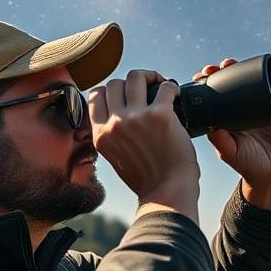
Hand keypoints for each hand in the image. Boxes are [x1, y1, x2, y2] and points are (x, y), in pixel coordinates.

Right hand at [89, 70, 199, 223]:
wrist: (167, 193)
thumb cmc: (146, 178)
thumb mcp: (114, 156)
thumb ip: (111, 134)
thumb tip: (117, 112)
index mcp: (101, 134)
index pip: (95, 94)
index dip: (111, 90)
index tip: (126, 95)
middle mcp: (114, 124)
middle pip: (115, 83)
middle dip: (131, 83)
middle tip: (147, 89)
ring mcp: (136, 118)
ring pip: (136, 77)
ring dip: (150, 77)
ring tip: (160, 85)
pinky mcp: (160, 116)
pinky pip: (164, 87)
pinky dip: (171, 87)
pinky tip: (175, 94)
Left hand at [193, 59, 270, 211]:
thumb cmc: (248, 164)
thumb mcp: (229, 151)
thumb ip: (218, 138)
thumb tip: (208, 120)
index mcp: (225, 119)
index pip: (212, 96)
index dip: (205, 84)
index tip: (199, 76)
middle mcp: (238, 111)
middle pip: (228, 85)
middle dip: (219, 73)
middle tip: (212, 68)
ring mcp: (257, 108)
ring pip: (246, 83)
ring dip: (237, 70)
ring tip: (228, 63)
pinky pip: (269, 89)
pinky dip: (262, 78)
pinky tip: (255, 69)